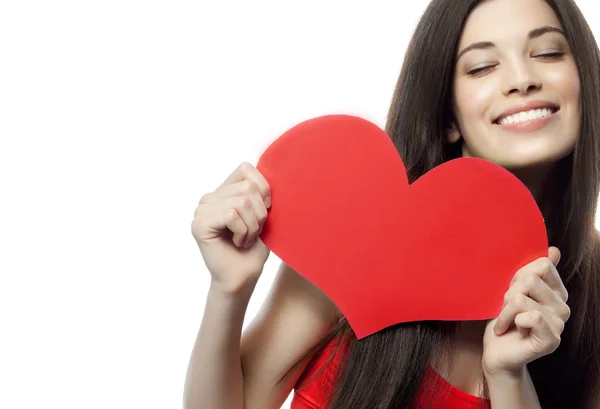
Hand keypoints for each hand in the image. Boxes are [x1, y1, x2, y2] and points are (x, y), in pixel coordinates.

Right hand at [192, 162, 271, 294]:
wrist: (243, 278)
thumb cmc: (254, 249)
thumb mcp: (263, 214)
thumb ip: (261, 191)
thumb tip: (270, 171)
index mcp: (223, 191)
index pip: (246, 169)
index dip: (263, 189)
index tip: (263, 213)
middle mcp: (209, 198)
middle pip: (248, 187)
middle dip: (260, 213)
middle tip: (252, 232)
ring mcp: (201, 210)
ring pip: (242, 201)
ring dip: (252, 226)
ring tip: (245, 239)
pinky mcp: (199, 224)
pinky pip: (232, 214)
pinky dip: (243, 232)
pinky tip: (237, 243)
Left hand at [482, 247, 570, 377]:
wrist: (496, 351)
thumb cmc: (503, 319)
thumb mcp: (514, 289)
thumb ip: (533, 271)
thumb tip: (554, 249)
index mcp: (556, 292)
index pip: (542, 265)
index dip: (518, 274)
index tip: (511, 289)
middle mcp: (563, 307)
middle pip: (529, 279)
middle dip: (508, 293)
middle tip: (506, 309)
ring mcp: (559, 324)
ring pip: (522, 298)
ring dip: (504, 309)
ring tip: (506, 320)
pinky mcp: (551, 339)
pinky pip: (530, 316)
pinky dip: (508, 320)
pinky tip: (509, 329)